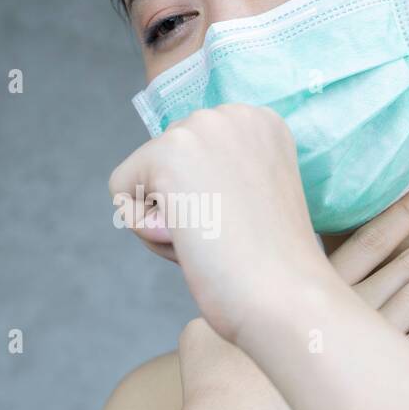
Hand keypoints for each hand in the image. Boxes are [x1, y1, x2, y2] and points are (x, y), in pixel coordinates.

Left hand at [109, 105, 327, 341]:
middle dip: (182, 207)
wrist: (287, 296)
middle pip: (163, 161)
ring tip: (210, 239)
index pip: (192, 154)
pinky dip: (141, 229)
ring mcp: (200, 128)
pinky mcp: (167, 153)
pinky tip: (185, 239)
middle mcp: (232, 113)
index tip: (244, 225)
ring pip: (140, 176)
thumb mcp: (252, 200)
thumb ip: (217, 178)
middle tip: (227, 237)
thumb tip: (168, 181)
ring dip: (163, 221)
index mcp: (260, 123)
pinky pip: (120, 191)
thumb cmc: (273, 269)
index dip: (205, 202)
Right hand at [171, 172, 408, 409]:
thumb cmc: (220, 393)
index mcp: (305, 290)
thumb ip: (219, 308)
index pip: (366, 240)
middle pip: (408, 259)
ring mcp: (370, 343)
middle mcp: (346, 309)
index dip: (401, 211)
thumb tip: (217, 297)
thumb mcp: (206, 334)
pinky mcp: (385, 380)